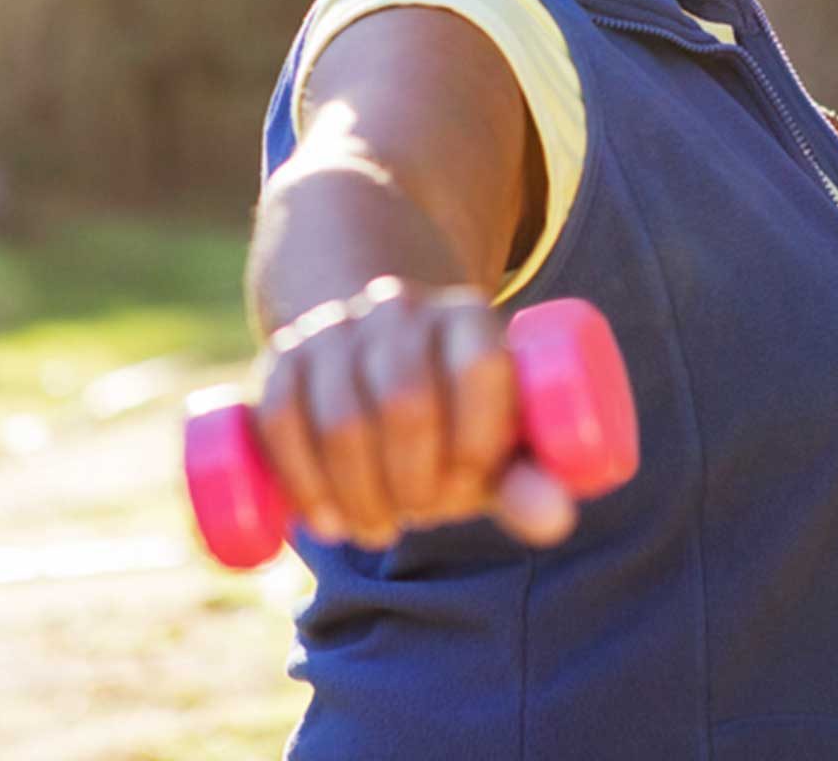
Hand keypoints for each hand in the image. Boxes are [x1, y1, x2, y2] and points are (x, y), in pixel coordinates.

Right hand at [251, 275, 577, 551]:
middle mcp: (400, 308)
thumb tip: (556, 523)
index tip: (471, 489)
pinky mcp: (282, 358)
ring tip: (376, 528)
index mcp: (468, 314)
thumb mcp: (494, 439)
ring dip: (359, 496)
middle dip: (413, 482)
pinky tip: (324, 519)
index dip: (478, 443)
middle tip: (419, 517)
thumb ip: (528, 479)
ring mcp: (335, 328)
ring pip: (340, 420)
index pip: (479, 369)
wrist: (369, 354)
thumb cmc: (451, 415)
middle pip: (405, 402)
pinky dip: (303, 482)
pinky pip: (281, 419)